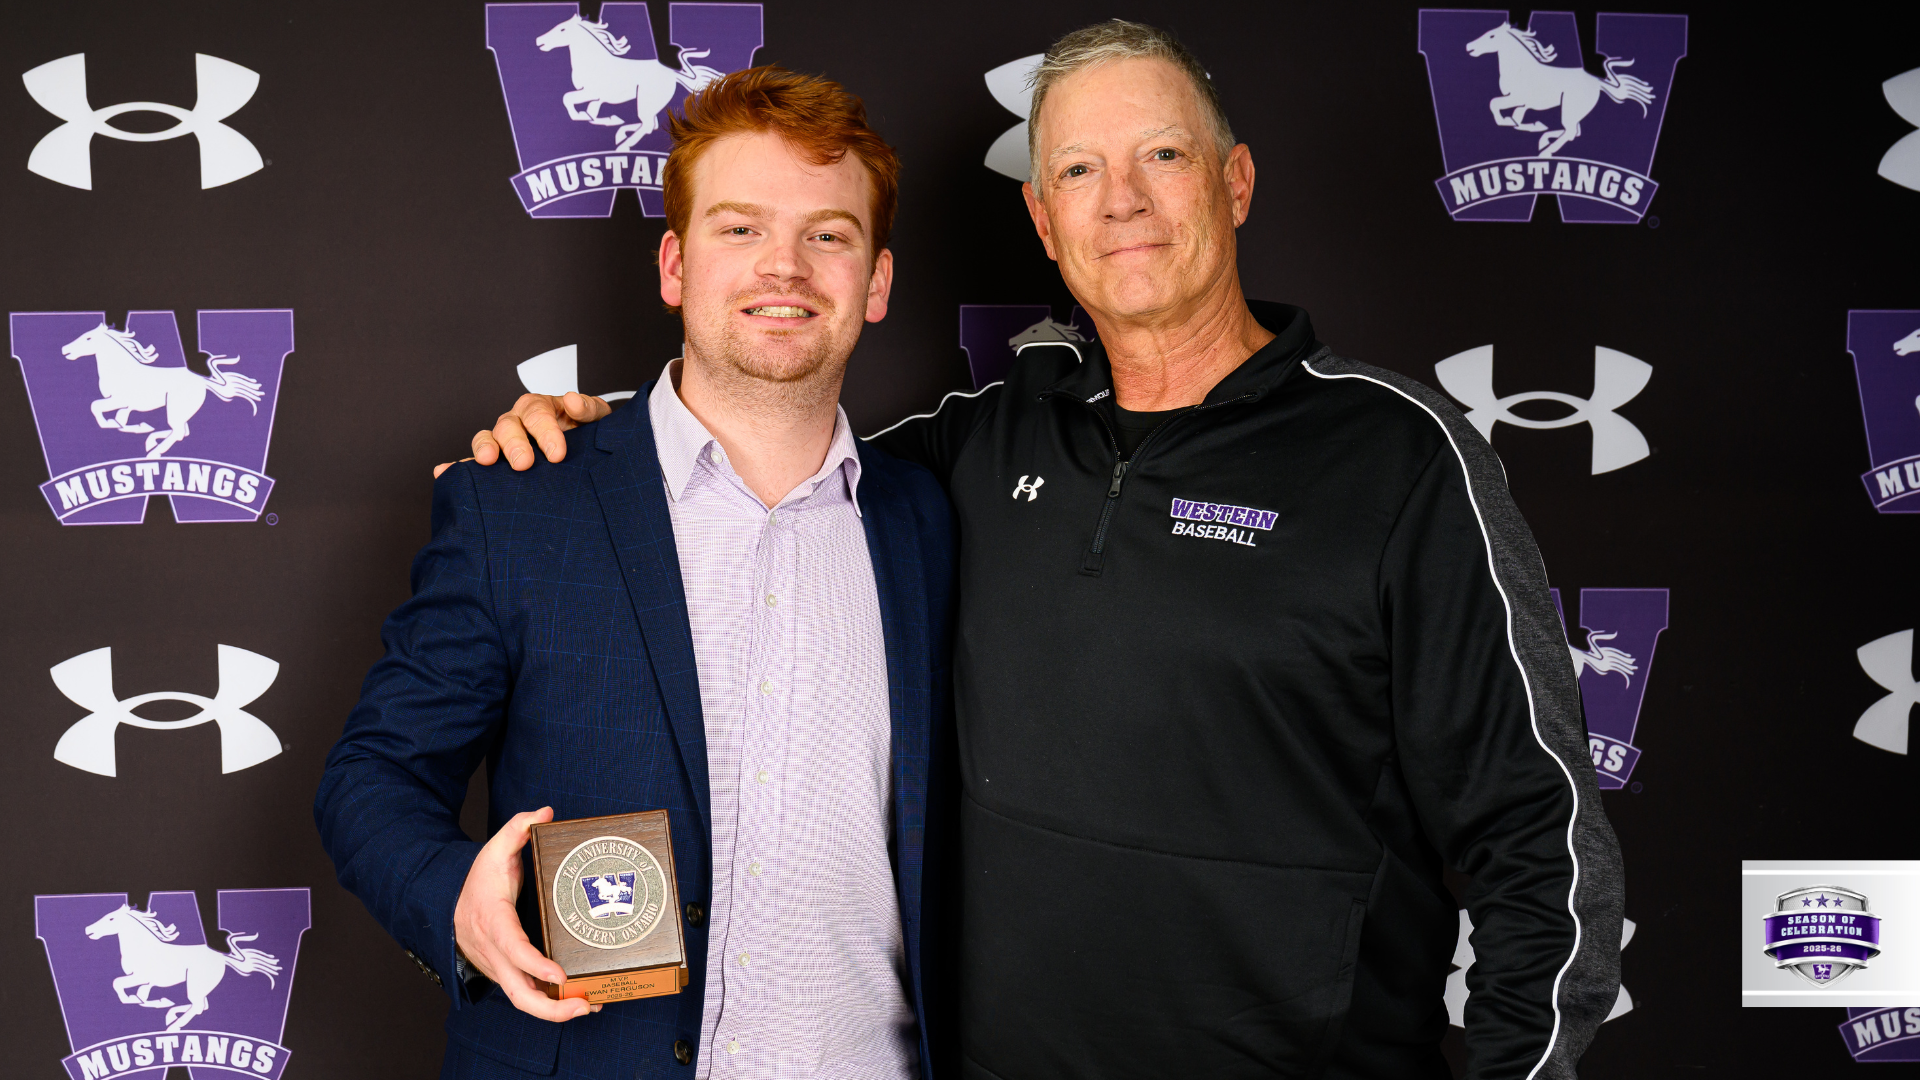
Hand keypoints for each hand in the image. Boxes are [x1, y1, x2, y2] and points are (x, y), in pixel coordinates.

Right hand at [434, 392, 611, 477]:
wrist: (586, 454)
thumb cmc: (588, 433)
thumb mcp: (597, 419)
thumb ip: (589, 409)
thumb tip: (572, 400)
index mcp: (540, 407)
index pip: (537, 413)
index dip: (545, 431)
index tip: (557, 452)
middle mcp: (517, 421)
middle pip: (508, 425)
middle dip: (515, 444)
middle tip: (524, 463)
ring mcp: (503, 442)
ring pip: (486, 439)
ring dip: (485, 449)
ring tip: (488, 462)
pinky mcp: (495, 462)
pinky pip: (472, 463)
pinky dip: (458, 467)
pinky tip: (443, 472)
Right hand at [453, 806, 597, 1020]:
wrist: (450, 906)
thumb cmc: (478, 880)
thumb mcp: (494, 849)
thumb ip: (517, 828)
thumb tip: (544, 812)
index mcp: (493, 922)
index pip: (513, 949)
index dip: (536, 964)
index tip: (560, 974)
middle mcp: (494, 953)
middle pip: (517, 992)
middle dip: (550, 1007)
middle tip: (584, 1005)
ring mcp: (499, 968)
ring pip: (523, 1000)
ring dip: (556, 1010)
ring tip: (591, 1005)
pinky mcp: (508, 974)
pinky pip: (528, 994)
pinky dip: (551, 1003)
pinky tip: (581, 1001)